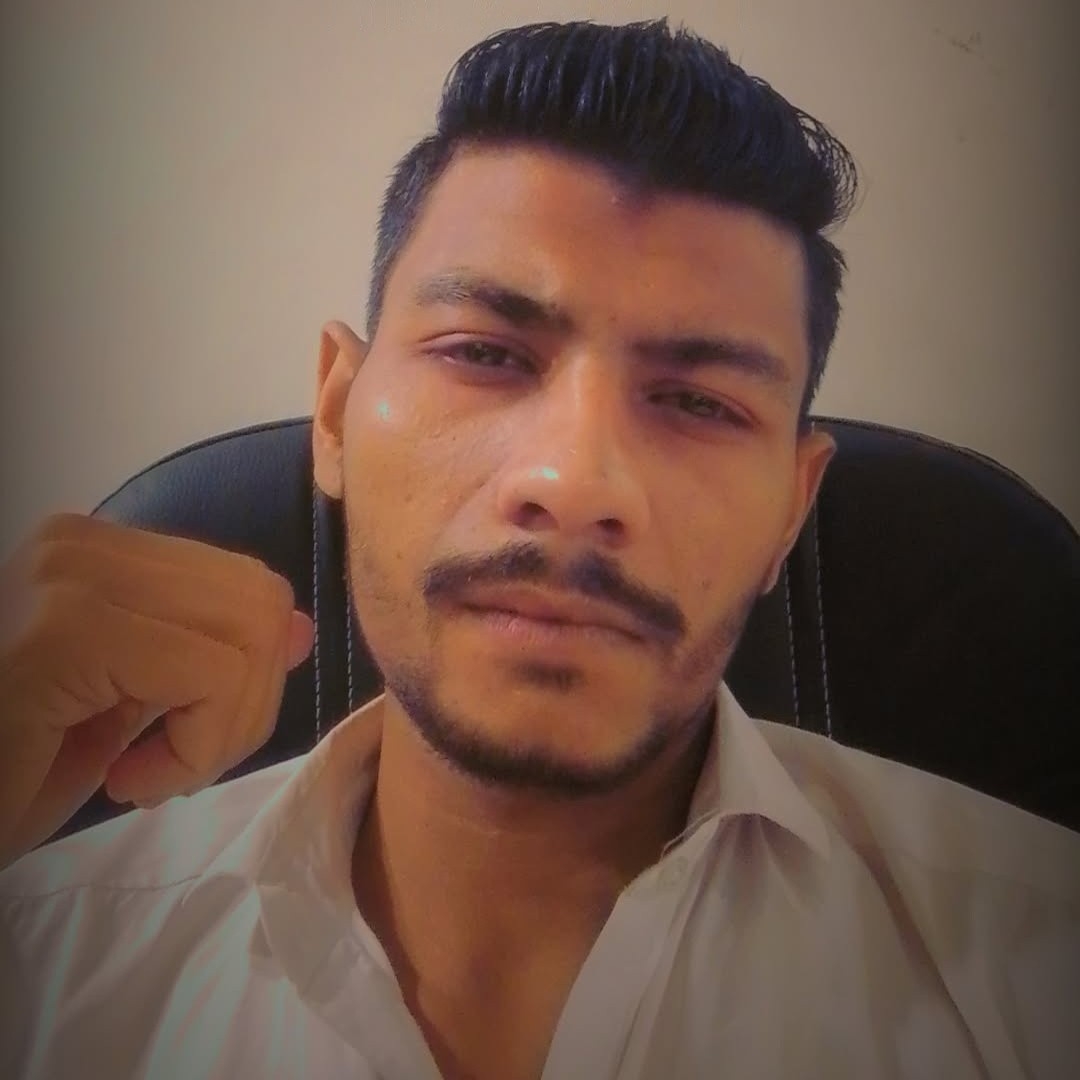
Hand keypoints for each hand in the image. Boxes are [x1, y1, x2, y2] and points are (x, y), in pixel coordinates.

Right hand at [0, 513, 313, 866]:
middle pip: (262, 603)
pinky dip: (194, 751)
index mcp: (95, 552)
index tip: (179, 739)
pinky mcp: (65, 630)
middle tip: (171, 762)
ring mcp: (68, 575)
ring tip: (144, 768)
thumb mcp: (126, 709)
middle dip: (244, 705)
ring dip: (218, 731)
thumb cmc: (10, 770)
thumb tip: (297, 627)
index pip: (249, 589)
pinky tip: (123, 779)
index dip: (246, 681)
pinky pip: (211, 676)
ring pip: (252, 632)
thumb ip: (208, 659)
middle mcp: (79, 542)